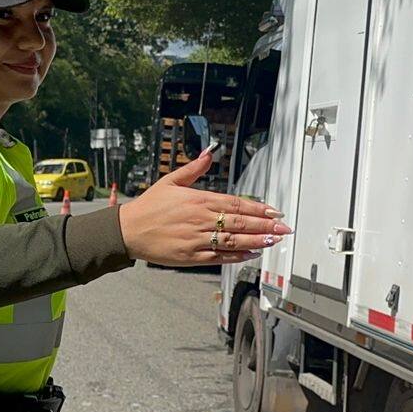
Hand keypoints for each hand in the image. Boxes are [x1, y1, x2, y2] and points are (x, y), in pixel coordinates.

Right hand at [117, 150, 289, 266]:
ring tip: (274, 239)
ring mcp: (197, 239)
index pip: (235, 203)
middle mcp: (201, 219)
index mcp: (198, 200)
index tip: (274, 210)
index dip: (258, 208)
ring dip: (256, 240)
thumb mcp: (170, 182)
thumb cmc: (149, 206)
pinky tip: (252, 253)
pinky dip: (237, 256)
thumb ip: (193, 169)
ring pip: (233, 241)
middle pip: (240, 222)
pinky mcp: (191, 257)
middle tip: (284, 227)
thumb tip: (209, 154)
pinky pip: (219, 257)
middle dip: (265, 225)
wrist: (128, 230)